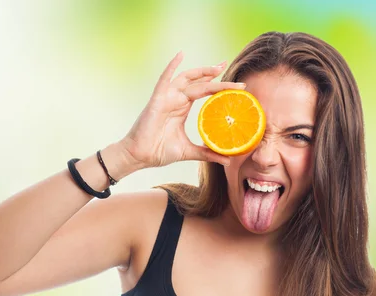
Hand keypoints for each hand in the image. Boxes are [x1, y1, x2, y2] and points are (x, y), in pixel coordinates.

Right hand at [121, 51, 245, 168]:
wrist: (140, 156)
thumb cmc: (159, 151)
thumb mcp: (189, 151)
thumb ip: (207, 153)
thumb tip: (228, 160)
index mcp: (182, 108)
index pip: (204, 92)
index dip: (218, 85)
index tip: (235, 85)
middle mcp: (176, 100)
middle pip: (198, 82)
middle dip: (212, 74)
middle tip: (226, 65)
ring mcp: (166, 98)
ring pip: (186, 79)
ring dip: (201, 72)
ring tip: (217, 67)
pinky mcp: (157, 100)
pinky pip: (164, 80)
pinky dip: (172, 67)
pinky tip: (180, 55)